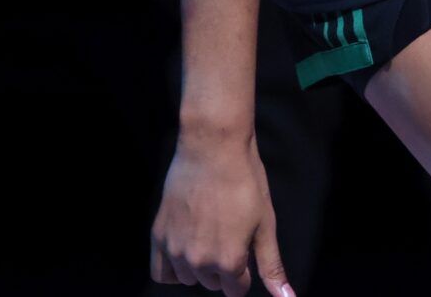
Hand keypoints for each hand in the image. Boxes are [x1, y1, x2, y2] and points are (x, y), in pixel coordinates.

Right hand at [151, 130, 292, 295]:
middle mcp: (199, 261)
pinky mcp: (158, 236)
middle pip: (214, 283)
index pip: (236, 290)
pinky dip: (173, 268)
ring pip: (190, 278)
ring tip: (209, 231)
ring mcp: (176, 250)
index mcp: (229, 261)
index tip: (244, 244)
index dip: (244, 270)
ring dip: (199, 265)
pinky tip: (185, 250)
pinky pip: (161, 272)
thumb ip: (272, 267)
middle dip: (223, 266)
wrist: (213, 148)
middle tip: (228, 232)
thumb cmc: (245, 182)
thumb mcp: (266, 224)